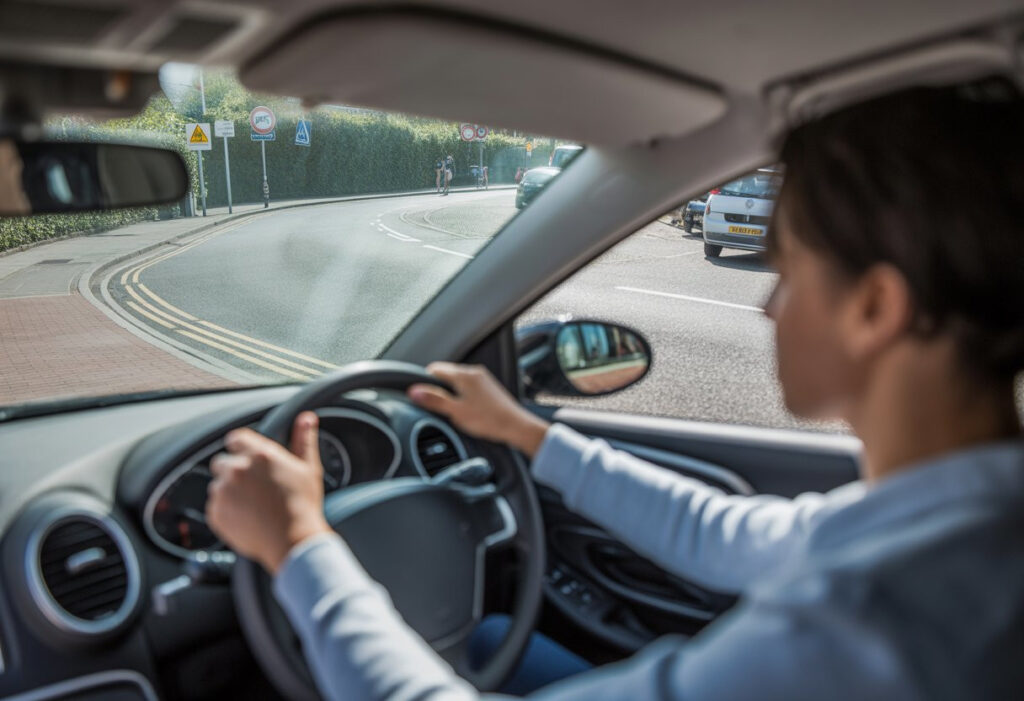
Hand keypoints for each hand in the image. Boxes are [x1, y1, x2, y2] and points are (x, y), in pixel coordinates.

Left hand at [206, 412, 331, 573]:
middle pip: (222, 462)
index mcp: (259, 455)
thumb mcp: (308, 469)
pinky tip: (246, 517)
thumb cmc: (303, 506)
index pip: (235, 439)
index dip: (240, 448)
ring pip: (218, 486)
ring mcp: (224, 492)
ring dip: (229, 492)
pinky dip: (226, 511)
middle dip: (233, 471)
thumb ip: (304, 440)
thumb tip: (307, 418)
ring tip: (252, 505)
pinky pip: (215, 507)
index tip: (248, 458)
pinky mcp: (216, 513)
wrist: (292, 541)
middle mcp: (237, 470)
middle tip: (253, 487)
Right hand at [407, 363, 549, 456]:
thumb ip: (434, 400)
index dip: (424, 382)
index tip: (422, 397)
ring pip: (457, 381)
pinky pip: (468, 387)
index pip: (434, 369)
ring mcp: (482, 379)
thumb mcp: (456, 412)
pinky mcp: (488, 388)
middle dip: (438, 389)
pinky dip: (462, 396)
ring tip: (453, 411)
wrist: (516, 427)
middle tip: (438, 408)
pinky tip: (466, 411)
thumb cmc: (489, 420)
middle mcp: (474, 372)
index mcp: (464, 375)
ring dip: (450, 393)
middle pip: (445, 374)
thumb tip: (413, 391)